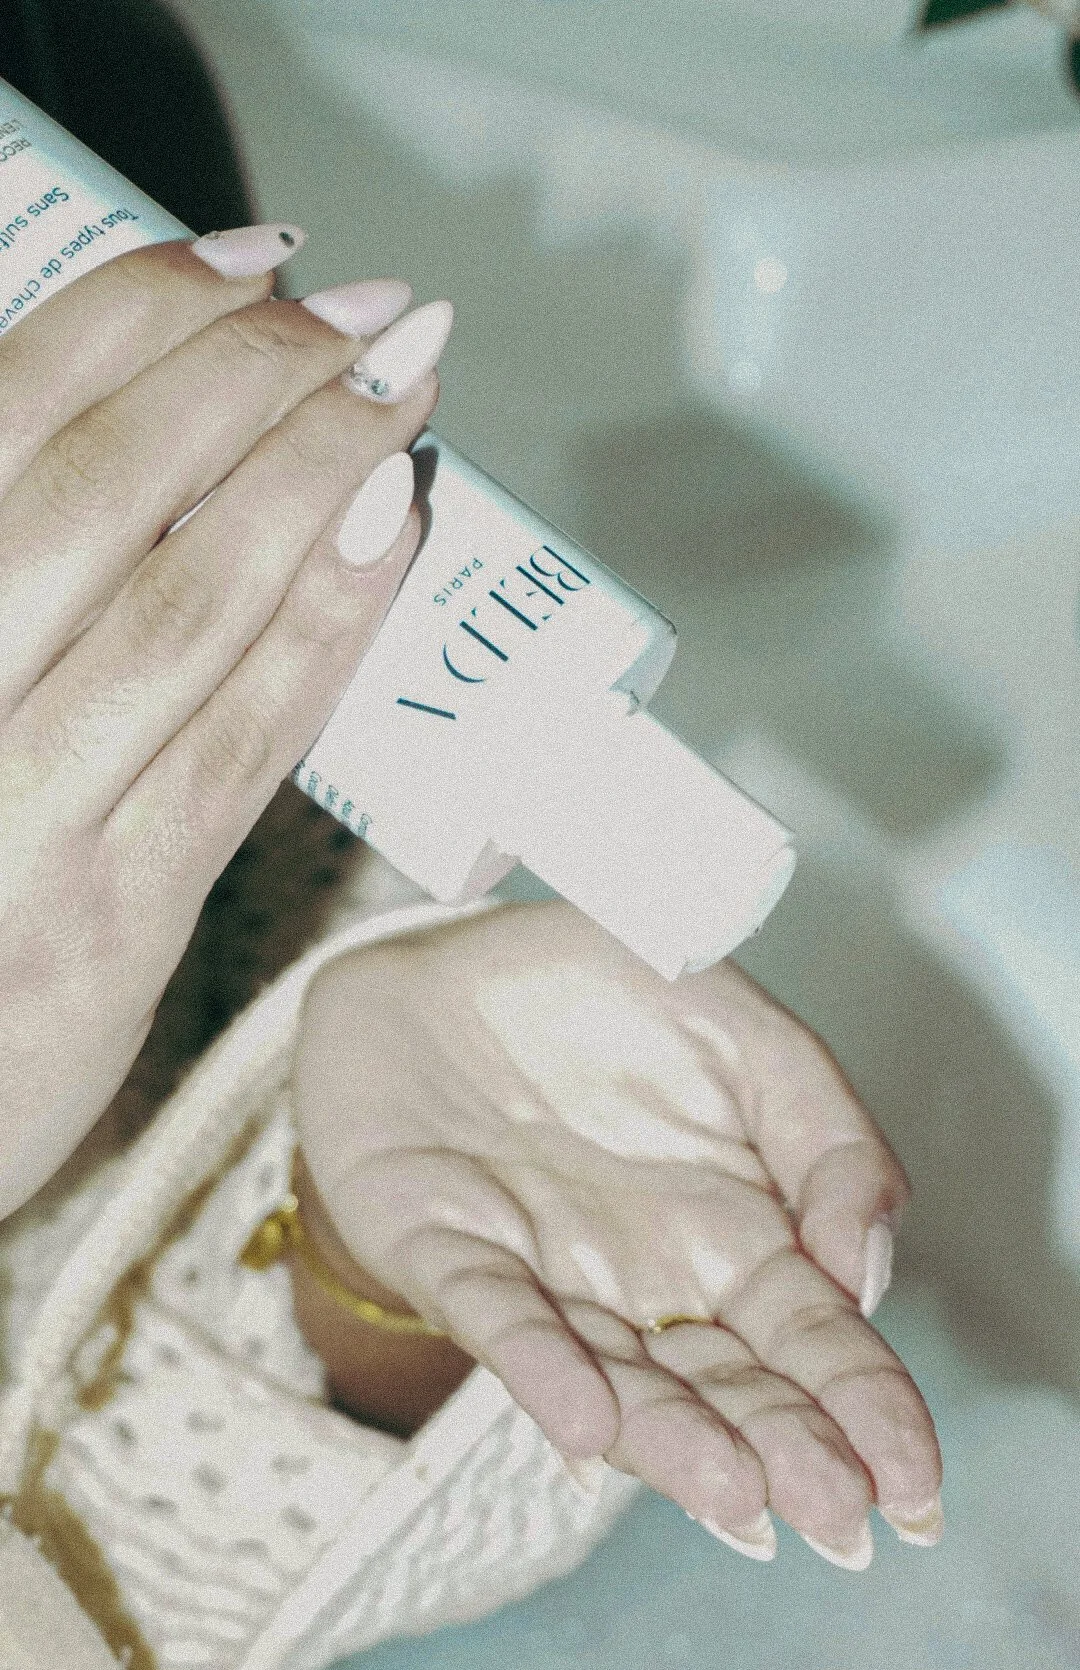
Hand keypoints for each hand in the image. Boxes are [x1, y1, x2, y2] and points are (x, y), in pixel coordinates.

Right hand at [0, 231, 446, 1217]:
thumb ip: (20, 569)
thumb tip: (151, 430)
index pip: (13, 412)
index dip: (143, 312)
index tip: (254, 261)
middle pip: (112, 488)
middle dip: (258, 375)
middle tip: (369, 315)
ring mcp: (21, 807)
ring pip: (189, 603)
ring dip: (316, 475)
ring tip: (402, 395)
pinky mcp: (116, 908)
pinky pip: (244, 738)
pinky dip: (329, 620)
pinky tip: (395, 531)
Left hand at [294, 901, 942, 1568]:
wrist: (445, 955)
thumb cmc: (605, 997)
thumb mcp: (752, 1042)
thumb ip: (830, 1144)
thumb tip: (865, 1274)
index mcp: (731, 1238)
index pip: (815, 1344)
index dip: (867, 1412)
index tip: (914, 1487)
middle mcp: (643, 1283)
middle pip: (726, 1386)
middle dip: (787, 1454)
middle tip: (840, 1523)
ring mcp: (545, 1277)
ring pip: (617, 1379)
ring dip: (674, 1443)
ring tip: (737, 1498)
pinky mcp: (442, 1247)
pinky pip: (494, 1315)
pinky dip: (539, 1371)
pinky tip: (586, 1424)